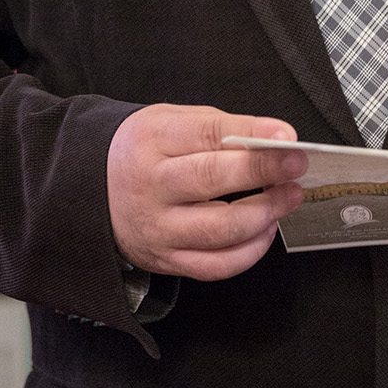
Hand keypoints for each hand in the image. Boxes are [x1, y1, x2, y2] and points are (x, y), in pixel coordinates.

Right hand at [107, 104, 306, 280]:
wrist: (90, 190)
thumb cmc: (144, 150)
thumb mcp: (169, 121)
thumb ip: (217, 128)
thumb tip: (272, 139)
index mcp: (152, 140)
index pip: (207, 134)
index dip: (251, 134)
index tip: (287, 136)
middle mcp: (151, 186)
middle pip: (213, 180)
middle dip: (264, 172)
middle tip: (297, 166)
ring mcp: (158, 228)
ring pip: (220, 229)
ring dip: (265, 213)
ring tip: (289, 196)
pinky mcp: (165, 261)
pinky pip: (215, 266)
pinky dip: (249, 252)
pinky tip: (265, 230)